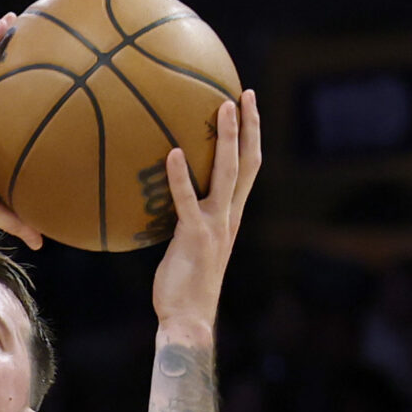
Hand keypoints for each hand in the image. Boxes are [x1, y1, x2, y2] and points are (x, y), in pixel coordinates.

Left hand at [152, 92, 261, 332]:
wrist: (188, 318)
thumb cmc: (181, 285)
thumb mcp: (185, 246)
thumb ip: (183, 221)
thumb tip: (160, 202)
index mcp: (230, 216)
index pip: (248, 169)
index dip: (251, 137)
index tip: (247, 108)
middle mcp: (229, 216)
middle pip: (248, 162)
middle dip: (249, 126)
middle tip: (244, 93)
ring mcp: (215, 224)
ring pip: (228, 172)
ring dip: (228, 138)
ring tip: (222, 105)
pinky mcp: (194, 236)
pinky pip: (187, 200)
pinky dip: (180, 176)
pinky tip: (170, 152)